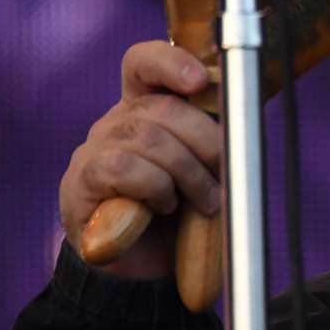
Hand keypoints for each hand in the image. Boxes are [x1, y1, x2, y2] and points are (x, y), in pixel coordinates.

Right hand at [59, 41, 221, 280]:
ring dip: (186, 170)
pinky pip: (121, 168)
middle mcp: (115, 122)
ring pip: (146, 137)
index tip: (201, 80)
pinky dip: (154, 187)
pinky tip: (164, 206)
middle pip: (159, 107)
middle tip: (224, 172)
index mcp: (144, 108)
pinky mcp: (81, 183)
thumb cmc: (178, 212)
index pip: (143, 63)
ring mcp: (93, 150)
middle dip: (204, 138)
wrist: (143, 268)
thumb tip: (248, 115)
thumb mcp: (205, 169)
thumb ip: (216, 140)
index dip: (170, 61)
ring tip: (204, 200)